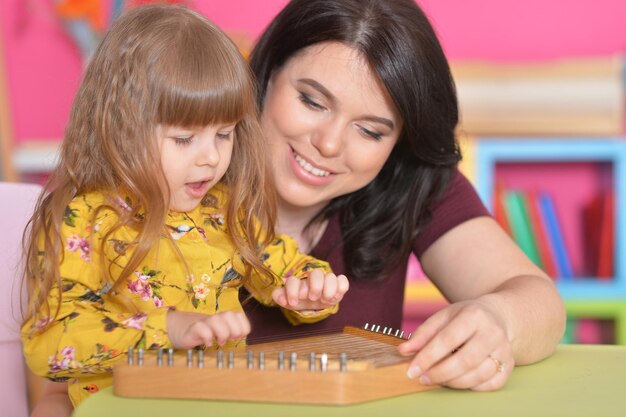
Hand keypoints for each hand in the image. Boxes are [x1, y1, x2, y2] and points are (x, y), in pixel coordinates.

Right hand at [166, 310, 249, 348]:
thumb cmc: (210, 334)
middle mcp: (217, 317)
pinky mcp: (195, 328)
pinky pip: (202, 329)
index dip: (242, 327)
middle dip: (234, 330)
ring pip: (216, 320)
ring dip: (222, 333)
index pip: (239, 315)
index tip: (237, 337)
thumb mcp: (224, 334)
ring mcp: (205, 321)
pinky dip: (207, 338)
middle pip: (230, 315)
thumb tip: (242, 336)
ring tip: (220, 342)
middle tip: (230, 339)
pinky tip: (208, 344)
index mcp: (226, 317)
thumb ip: (235, 333)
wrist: (187, 333)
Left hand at [271, 268, 348, 310]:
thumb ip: (280, 297)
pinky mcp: (338, 286)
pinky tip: (335, 297)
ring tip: (325, 300)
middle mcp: (313, 279)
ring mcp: (326, 281)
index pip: (293, 280)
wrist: (313, 303)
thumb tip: (279, 297)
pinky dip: (341, 288)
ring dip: (328, 289)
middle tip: (312, 298)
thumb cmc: (300, 300)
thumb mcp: (289, 301)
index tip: (293, 302)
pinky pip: (343, 281)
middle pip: (316, 273)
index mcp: (299, 282)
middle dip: (315, 287)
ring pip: (331, 276)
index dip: (292, 290)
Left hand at [397, 300, 513, 390]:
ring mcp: (504, 350)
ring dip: (454, 382)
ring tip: (439, 379)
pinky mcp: (510, 365)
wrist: (496, 316)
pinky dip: (472, 387)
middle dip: (440, 373)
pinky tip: (459, 380)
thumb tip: (404, 350)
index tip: (412, 370)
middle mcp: (492, 332)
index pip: (447, 340)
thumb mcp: (443, 317)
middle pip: (465, 360)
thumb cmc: (465, 317)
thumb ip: (423, 334)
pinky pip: (491, 385)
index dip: (427, 357)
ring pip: (478, 375)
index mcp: (473, 315)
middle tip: (424, 379)